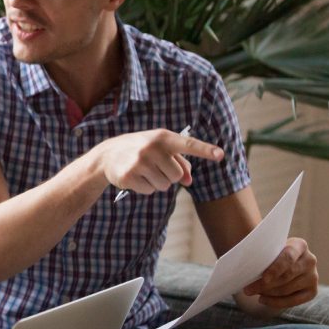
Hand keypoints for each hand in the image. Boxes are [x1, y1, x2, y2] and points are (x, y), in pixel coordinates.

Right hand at [91, 129, 223, 195]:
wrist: (108, 154)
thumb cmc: (142, 150)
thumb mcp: (161, 149)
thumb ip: (181, 163)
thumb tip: (189, 182)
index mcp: (163, 137)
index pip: (188, 144)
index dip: (205, 150)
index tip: (220, 154)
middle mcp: (152, 148)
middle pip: (177, 175)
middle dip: (170, 176)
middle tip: (155, 167)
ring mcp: (139, 162)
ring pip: (165, 185)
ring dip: (158, 182)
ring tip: (144, 171)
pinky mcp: (129, 176)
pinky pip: (150, 191)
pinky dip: (146, 187)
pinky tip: (136, 177)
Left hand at [242, 237, 318, 308]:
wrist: (286, 264)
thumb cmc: (273, 255)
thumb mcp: (271, 249)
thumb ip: (264, 254)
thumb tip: (245, 266)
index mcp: (300, 245)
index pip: (288, 258)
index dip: (276, 269)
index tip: (264, 278)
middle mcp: (310, 260)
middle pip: (286, 276)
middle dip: (264, 285)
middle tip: (247, 290)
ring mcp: (313, 277)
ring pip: (287, 289)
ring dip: (267, 293)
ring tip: (253, 292)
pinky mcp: (312, 291)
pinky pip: (293, 301)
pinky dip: (276, 303)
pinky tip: (262, 300)